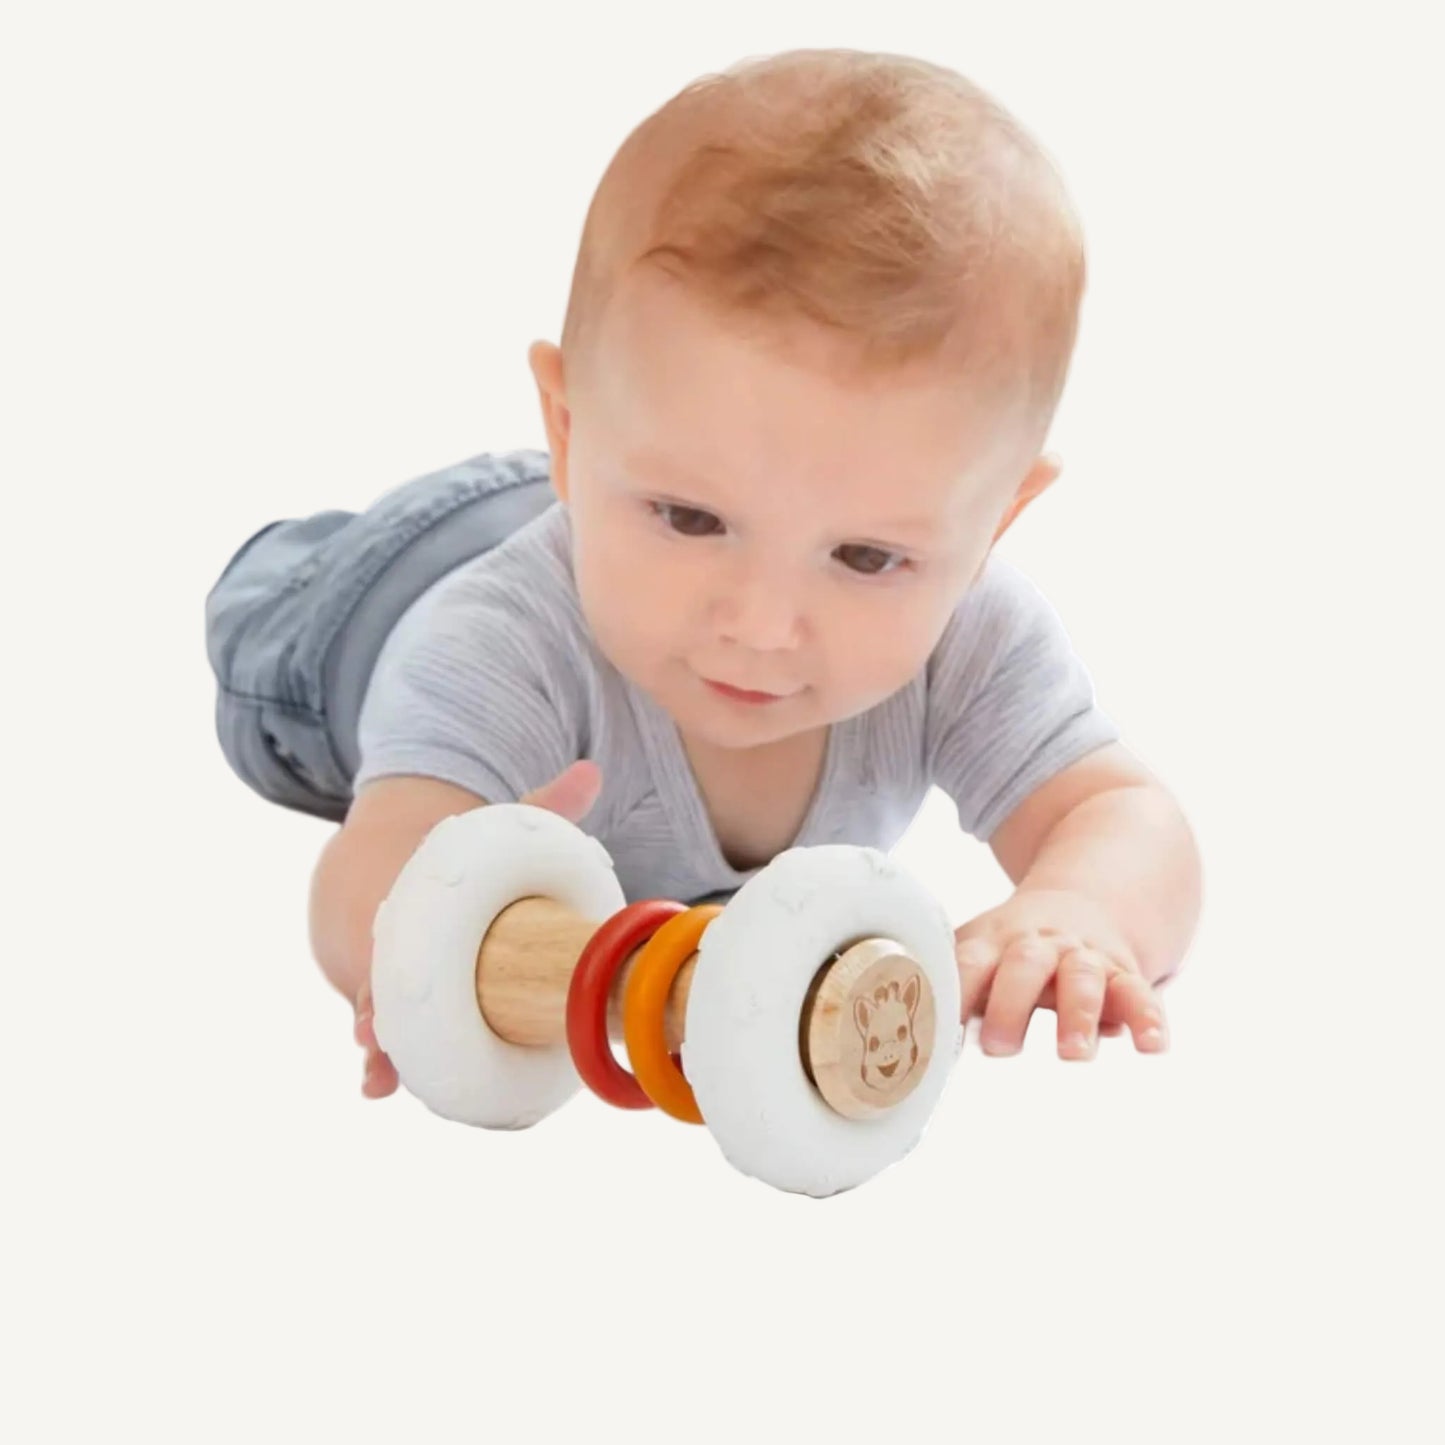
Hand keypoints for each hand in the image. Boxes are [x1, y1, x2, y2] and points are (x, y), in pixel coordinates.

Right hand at [352, 758, 605, 1097]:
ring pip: (382, 1018)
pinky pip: (389, 1040)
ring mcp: (391, 983)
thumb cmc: (464, 867)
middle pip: (381, 982)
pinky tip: (373, 1091)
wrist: (397, 873)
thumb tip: (591, 770)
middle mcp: (394, 945)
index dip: (391, 948)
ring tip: (377, 1082)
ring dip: (380, 1052)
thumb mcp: (494, 835)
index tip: (383, 959)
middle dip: (375, 1011)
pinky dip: (378, 1067)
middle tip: (370, 1036)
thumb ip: (541, 808)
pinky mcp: (400, 1010)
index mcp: (417, 899)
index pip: (400, 925)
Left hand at [953, 887, 1168, 1059]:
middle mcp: (1039, 946)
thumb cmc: (1013, 947)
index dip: (956, 993)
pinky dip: (1148, 1019)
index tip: (940, 1031)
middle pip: (1024, 966)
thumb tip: (900, 1035)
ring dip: (1077, 1015)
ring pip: (1082, 979)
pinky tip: (1151, 1047)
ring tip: (1072, 1055)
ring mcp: (1083, 958)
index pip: (970, 962)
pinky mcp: (1123, 974)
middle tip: (998, 1048)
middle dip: (1011, 1005)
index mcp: (994, 942)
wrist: (1083, 900)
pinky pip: (1139, 994)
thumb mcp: (978, 950)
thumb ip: (949, 986)